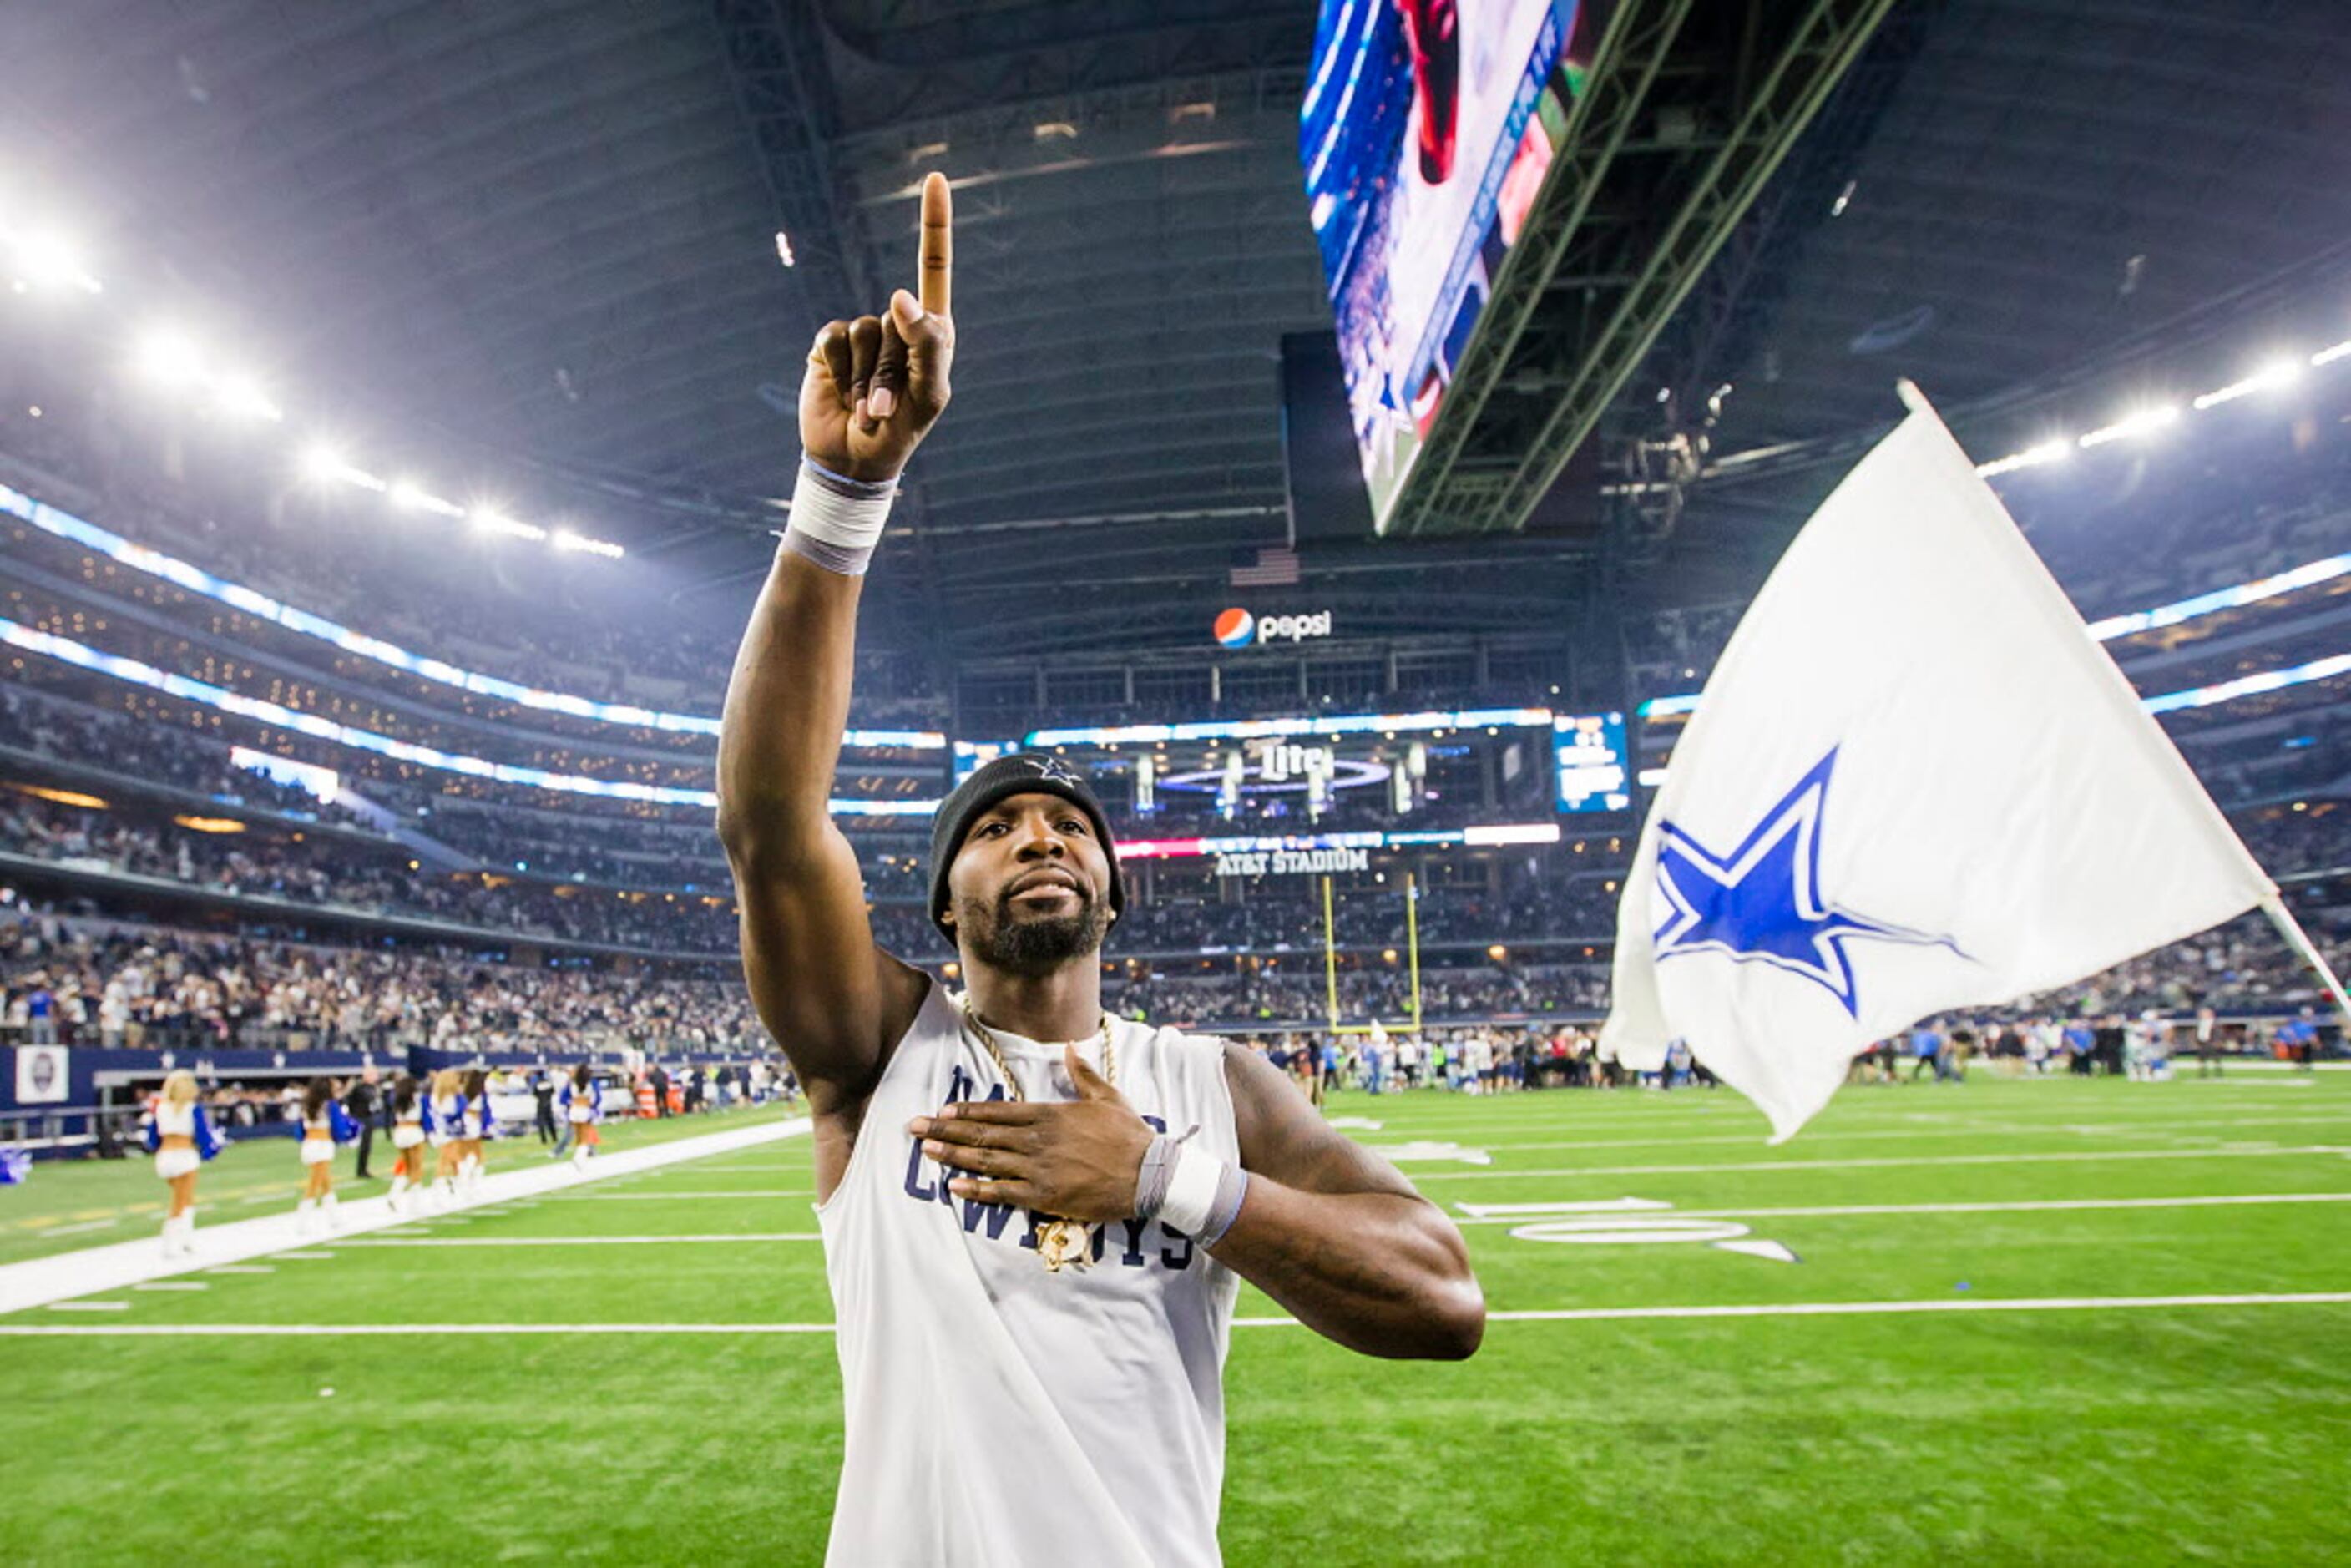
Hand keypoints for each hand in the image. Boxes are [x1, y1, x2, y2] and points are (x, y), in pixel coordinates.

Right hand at [800, 171, 954, 482]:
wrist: (853, 460)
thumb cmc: (902, 431)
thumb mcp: (929, 393)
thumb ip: (927, 342)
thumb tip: (899, 293)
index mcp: (929, 331)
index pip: (933, 268)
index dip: (933, 223)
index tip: (935, 177)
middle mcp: (895, 325)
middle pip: (894, 320)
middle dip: (891, 371)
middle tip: (890, 408)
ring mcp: (861, 335)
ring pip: (863, 331)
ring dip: (865, 377)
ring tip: (866, 405)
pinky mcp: (829, 346)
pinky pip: (833, 339)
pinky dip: (839, 371)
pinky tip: (840, 393)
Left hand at [907, 1045, 1152, 1222]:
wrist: (1149, 1173)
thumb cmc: (1129, 1134)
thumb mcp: (1107, 1096)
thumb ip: (1082, 1073)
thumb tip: (1070, 1047)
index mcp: (1049, 1114)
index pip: (998, 1111)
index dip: (967, 1112)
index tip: (942, 1110)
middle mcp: (1037, 1140)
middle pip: (982, 1135)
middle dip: (945, 1131)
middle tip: (914, 1129)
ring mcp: (1038, 1169)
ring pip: (986, 1161)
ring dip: (952, 1156)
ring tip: (925, 1151)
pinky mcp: (1044, 1196)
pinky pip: (1002, 1193)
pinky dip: (977, 1190)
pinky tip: (954, 1187)